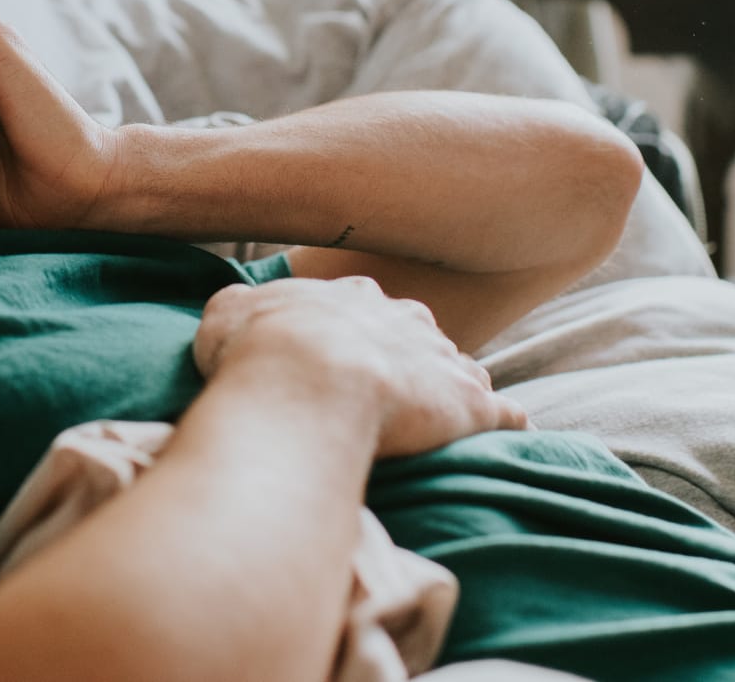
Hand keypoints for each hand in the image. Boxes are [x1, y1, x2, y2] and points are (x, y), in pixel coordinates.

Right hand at [192, 275, 527, 458]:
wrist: (305, 379)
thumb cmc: (259, 348)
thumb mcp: (227, 314)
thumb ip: (240, 310)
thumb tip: (238, 313)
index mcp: (352, 297)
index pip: (367, 309)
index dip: (358, 336)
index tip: (346, 359)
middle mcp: (405, 319)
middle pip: (420, 336)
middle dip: (412, 359)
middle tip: (390, 393)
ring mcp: (442, 359)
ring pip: (462, 370)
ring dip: (455, 391)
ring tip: (444, 424)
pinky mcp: (470, 403)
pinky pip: (503, 412)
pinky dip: (505, 423)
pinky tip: (507, 436)